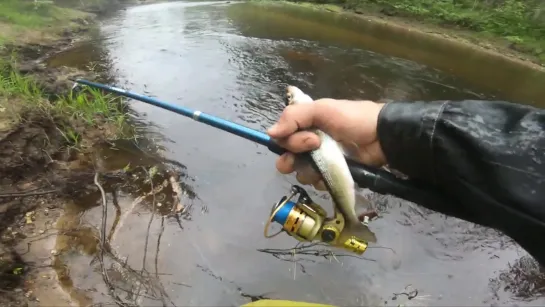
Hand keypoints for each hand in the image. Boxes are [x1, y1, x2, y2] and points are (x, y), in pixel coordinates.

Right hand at [267, 98, 386, 189]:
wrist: (382, 138)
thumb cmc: (353, 119)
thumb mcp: (322, 109)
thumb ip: (294, 117)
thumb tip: (269, 133)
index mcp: (304, 125)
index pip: (281, 138)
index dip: (288, 141)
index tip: (309, 139)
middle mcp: (308, 143)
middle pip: (286, 158)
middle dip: (293, 159)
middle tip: (313, 151)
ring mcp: (319, 161)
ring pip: (300, 173)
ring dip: (308, 171)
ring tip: (326, 164)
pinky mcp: (330, 175)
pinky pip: (315, 183)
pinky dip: (320, 180)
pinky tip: (331, 174)